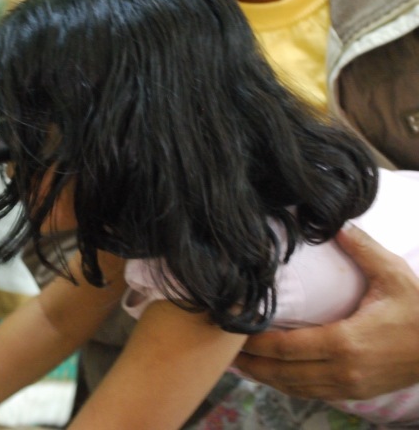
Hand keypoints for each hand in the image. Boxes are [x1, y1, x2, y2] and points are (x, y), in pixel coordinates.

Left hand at [234, 223, 418, 399]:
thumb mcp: (394, 276)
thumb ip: (362, 249)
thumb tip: (336, 223)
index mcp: (346, 342)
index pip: (285, 347)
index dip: (255, 342)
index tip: (233, 330)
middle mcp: (343, 370)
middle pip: (281, 372)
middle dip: (250, 363)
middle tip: (221, 349)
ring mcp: (349, 386)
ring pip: (293, 387)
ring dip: (263, 377)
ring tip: (237, 362)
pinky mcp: (355, 392)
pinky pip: (309, 392)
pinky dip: (284, 384)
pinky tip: (269, 373)